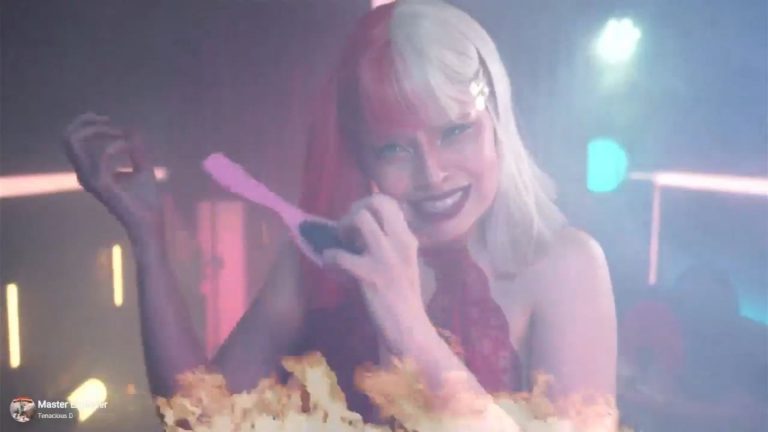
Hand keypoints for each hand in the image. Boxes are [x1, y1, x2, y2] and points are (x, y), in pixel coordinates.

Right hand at [62, 113, 161, 238]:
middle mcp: (85, 174)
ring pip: (74, 141)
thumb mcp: (143, 167)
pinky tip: (130, 146)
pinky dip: (117, 144)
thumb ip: (136, 149)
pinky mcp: (101, 184)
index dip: (91, 124)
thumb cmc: (147, 200)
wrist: (151, 223)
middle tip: (110, 122)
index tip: (116, 126)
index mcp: (90, 171)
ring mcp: (90, 179)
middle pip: (67, 137)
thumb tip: (131, 129)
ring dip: (100, 130)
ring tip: (122, 134)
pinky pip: (101, 153)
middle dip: (87, 121)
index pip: (73, 140)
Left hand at [322, 194, 429, 351]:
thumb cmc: (403, 299)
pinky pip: (340, 254)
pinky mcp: (370, 275)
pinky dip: (330, 258)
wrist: (410, 330)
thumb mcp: (402, 263)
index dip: (367, 204)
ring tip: (342, 246)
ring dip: (343, 228)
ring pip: (360, 218)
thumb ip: (389, 243)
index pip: (389, 202)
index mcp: (408, 239)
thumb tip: (360, 227)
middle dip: (355, 210)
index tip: (358, 222)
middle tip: (347, 230)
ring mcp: (386, 257)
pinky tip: (333, 268)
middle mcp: (401, 242)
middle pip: (376, 202)